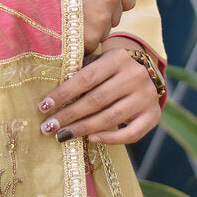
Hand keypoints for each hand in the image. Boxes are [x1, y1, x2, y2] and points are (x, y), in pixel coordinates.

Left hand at [38, 38, 162, 145]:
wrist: (144, 72)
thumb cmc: (110, 69)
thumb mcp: (97, 62)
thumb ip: (80, 74)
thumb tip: (52, 97)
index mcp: (118, 58)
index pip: (86, 78)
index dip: (63, 93)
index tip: (43, 106)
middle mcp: (135, 76)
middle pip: (97, 100)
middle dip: (69, 115)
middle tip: (48, 127)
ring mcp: (147, 96)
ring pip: (111, 117)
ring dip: (83, 128)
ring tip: (63, 135)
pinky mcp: (153, 116)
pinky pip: (131, 134)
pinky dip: (109, 138)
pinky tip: (90, 138)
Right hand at [68, 0, 134, 54]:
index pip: (128, 1)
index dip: (113, 5)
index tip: (98, 5)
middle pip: (114, 19)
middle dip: (99, 19)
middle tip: (76, 14)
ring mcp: (102, 19)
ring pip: (102, 34)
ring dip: (89, 32)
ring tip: (65, 22)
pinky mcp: (91, 38)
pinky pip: (89, 46)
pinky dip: (79, 44)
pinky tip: (63, 33)